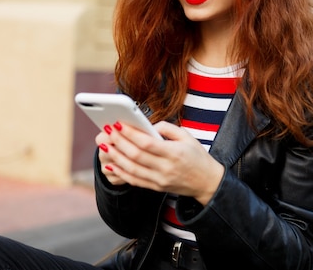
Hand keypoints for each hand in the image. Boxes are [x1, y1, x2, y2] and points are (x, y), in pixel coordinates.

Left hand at [97, 121, 224, 204]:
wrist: (207, 182)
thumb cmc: (197, 156)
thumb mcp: (187, 137)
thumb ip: (168, 128)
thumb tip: (148, 125)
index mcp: (175, 153)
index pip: (147, 143)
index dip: (130, 134)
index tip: (118, 124)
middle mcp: (166, 168)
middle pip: (136, 155)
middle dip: (119, 142)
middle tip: (107, 131)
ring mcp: (160, 180)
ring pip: (132, 169)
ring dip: (115, 156)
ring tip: (105, 145)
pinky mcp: (156, 187)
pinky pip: (134, 180)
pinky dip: (120, 172)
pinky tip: (111, 163)